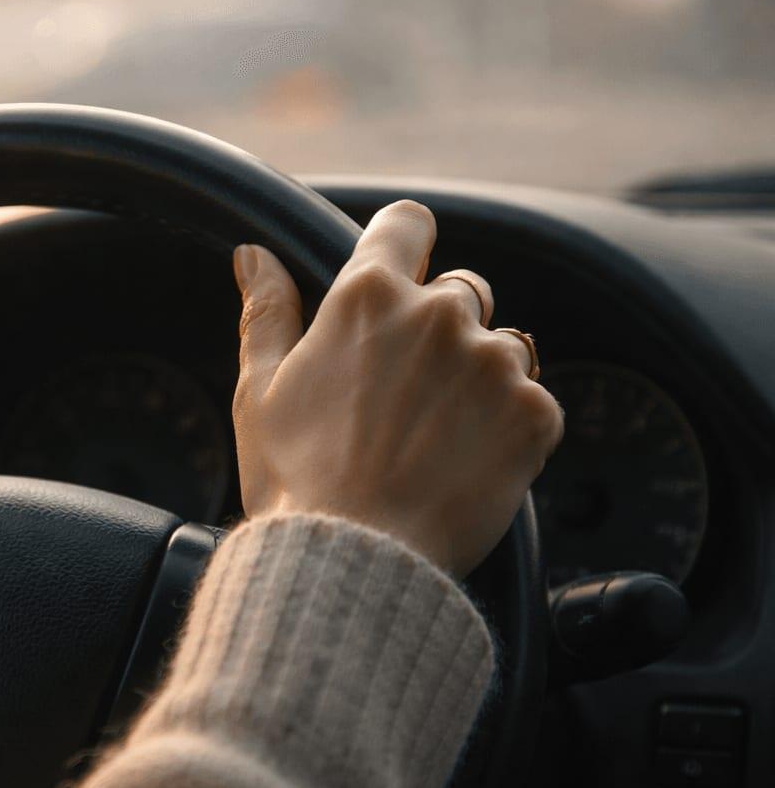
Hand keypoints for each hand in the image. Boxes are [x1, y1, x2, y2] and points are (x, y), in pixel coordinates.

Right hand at [230, 200, 562, 575]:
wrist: (357, 563)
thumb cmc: (295, 479)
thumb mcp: (261, 390)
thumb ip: (266, 311)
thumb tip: (254, 255)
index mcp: (369, 296)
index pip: (408, 224)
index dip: (405, 243)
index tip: (402, 270)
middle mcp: (440, 314)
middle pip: (461, 289)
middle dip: (439, 328)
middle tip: (404, 395)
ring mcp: (494, 362)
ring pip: (503, 346)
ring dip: (479, 378)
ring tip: (435, 439)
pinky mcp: (534, 414)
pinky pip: (533, 402)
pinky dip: (508, 428)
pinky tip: (464, 465)